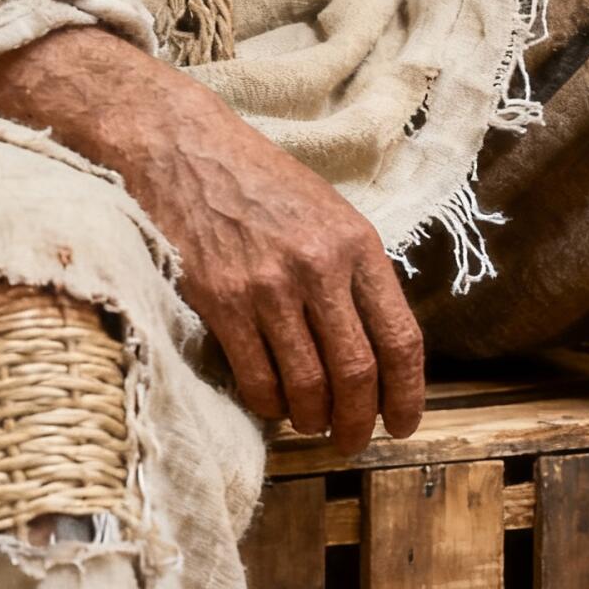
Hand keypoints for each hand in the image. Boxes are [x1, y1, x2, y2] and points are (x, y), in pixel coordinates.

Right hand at [0, 29, 424, 448]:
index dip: (408, 395)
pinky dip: (267, 403)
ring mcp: (268, 286)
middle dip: (358, 422)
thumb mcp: (326, 213)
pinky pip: (256, 377)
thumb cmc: (255, 181)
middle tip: (351, 440)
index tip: (402, 424)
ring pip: (307, 386)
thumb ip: (354, 273)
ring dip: (311, 419)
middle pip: (356, 374)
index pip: (400, 339)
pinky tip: (268, 401)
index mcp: (357, 245)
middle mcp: (319, 267)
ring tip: (308, 422)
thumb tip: (377, 347)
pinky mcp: (221, 300)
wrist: (180, 147)